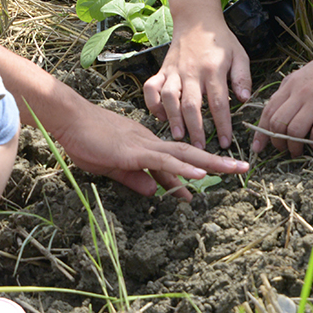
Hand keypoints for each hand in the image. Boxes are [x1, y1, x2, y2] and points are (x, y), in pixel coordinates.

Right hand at [54, 101, 247, 199]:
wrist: (69, 120)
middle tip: (242, 169)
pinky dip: (183, 168)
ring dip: (211, 163)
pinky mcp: (135, 151)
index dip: (192, 174)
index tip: (211, 186)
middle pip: (189, 153)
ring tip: (235, 169)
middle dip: (217, 162)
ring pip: (184, 155)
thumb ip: (134, 179)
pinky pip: (163, 160)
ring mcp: (144, 145)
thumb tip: (154, 193)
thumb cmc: (85, 140)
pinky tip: (200, 175)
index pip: (174, 163)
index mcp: (145, 146)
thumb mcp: (112, 167)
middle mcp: (151, 142)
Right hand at [143, 21, 250, 148]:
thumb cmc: (220, 41)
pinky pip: (151, 88)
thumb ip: (242, 78)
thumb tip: (244, 99)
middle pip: (192, 104)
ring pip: (170, 97)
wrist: (197, 20)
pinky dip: (153, 103)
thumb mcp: (239, 55)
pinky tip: (160, 116)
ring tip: (179, 136)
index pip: (219, 102)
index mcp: (213, 69)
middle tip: (201, 148)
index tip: (226, 142)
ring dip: (173, 118)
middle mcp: (191, 71)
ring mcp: (174, 71)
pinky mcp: (162, 70)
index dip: (222, 124)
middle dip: (196, 129)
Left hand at [252, 44, 312, 156]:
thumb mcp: (308, 72)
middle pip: (278, 124)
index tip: (258, 147)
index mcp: (292, 83)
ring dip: (295, 146)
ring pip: (295, 131)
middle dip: (277, 142)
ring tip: (300, 150)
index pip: (268, 111)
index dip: (261, 133)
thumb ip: (294, 89)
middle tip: (284, 150)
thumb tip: (283, 110)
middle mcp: (301, 92)